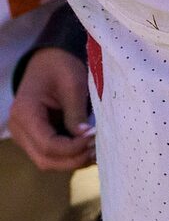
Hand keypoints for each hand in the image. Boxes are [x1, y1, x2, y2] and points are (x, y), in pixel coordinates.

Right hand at [7, 47, 94, 171]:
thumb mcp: (73, 84)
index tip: (94, 138)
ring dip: (71, 161)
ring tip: (96, 152)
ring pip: (46, 161)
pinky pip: (49, 153)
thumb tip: (86, 139)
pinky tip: (87, 150)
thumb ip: (76, 113)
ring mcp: (24, 135)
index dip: (72, 148)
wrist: (48, 59)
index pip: (47, 144)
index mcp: (25, 112)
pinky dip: (68, 155)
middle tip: (98, 151)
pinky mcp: (33, 137)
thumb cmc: (61, 66)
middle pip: (44, 159)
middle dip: (73, 159)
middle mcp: (19, 128)